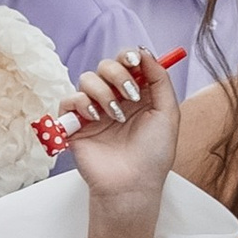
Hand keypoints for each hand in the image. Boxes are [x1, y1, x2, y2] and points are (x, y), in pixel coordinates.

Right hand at [59, 45, 180, 218]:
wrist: (133, 183)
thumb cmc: (153, 155)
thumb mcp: (168, 114)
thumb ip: (160, 80)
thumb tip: (146, 54)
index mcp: (137, 94)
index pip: (127, 62)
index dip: (129, 56)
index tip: (135, 61)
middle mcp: (114, 99)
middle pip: (106, 65)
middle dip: (118, 74)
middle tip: (131, 95)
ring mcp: (93, 111)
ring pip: (87, 79)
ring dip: (102, 92)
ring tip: (115, 116)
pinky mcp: (75, 124)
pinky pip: (69, 100)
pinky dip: (82, 104)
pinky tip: (96, 119)